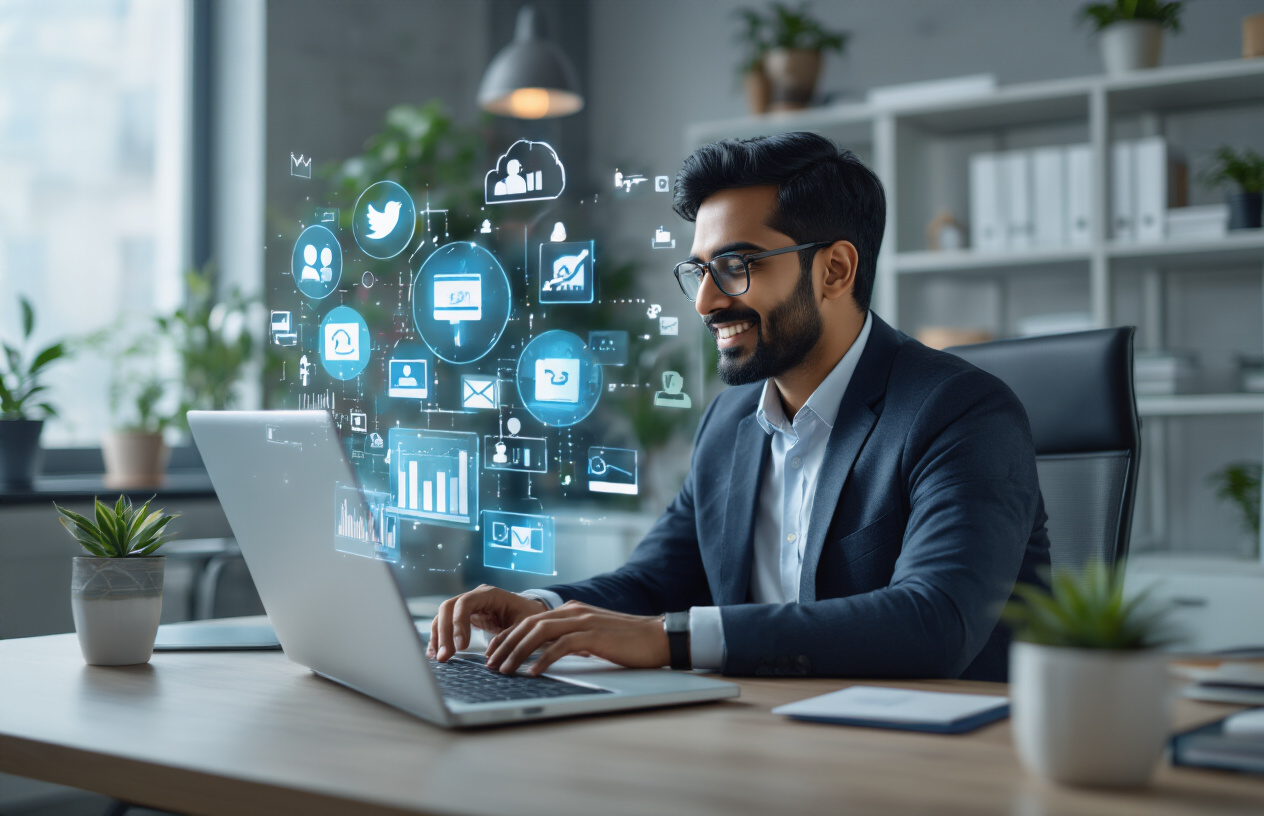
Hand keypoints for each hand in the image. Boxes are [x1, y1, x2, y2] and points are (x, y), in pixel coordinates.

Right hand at [428, 584, 547, 661]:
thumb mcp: (524, 626)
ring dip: (438, 636)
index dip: (459, 623)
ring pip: (443, 616)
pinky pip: (445, 624)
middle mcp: (474, 597)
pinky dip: (438, 638)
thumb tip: (490, 656)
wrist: (529, 612)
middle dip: (444, 632)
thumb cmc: (527, 616)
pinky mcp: (463, 617)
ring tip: (438, 658)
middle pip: (449, 608)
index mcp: (490, 594)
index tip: (462, 647)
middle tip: (445, 656)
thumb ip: (508, 637)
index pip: (466, 602)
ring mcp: (466, 606)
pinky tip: (435, 653)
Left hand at [485, 600, 669, 675]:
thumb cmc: (628, 641)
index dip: (508, 636)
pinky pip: (561, 646)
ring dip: (518, 652)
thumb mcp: (593, 637)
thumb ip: (572, 639)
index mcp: (571, 611)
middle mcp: (573, 612)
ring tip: (504, 670)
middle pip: (528, 625)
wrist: (658, 637)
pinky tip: (533, 672)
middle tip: (490, 664)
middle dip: (505, 645)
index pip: (530, 621)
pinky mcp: (594, 635)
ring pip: (539, 633)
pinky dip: (543, 659)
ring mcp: (583, 621)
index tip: (492, 652)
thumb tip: (549, 654)